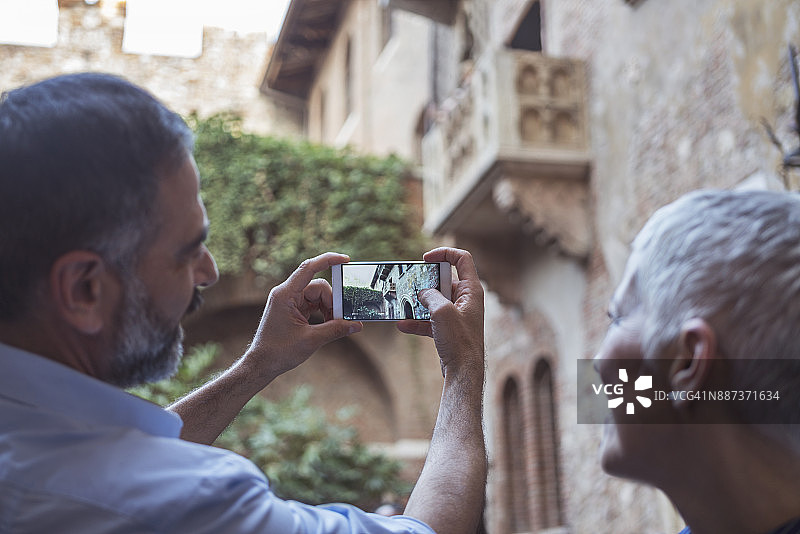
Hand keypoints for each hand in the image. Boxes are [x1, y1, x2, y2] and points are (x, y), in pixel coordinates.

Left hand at [243, 252, 362, 383]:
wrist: (262, 363)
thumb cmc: (279, 351)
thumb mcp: (311, 340)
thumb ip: (335, 330)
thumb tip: (356, 325)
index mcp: (285, 294)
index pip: (309, 268)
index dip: (328, 260)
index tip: (346, 260)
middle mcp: (287, 293)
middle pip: (318, 286)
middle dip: (333, 300)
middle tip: (341, 318)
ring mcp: (290, 300)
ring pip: (318, 295)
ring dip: (329, 307)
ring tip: (335, 324)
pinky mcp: (293, 308)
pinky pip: (314, 303)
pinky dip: (324, 311)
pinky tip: (329, 323)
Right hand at [397, 247, 483, 374]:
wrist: (463, 373)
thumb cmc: (459, 342)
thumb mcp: (442, 312)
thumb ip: (430, 296)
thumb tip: (423, 292)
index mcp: (471, 290)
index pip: (462, 259)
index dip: (444, 253)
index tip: (426, 258)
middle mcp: (466, 300)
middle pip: (443, 280)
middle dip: (425, 282)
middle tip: (410, 284)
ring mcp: (457, 315)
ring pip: (434, 301)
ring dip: (418, 303)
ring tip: (402, 304)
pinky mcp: (448, 329)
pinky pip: (430, 319)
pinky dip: (417, 321)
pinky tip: (403, 325)